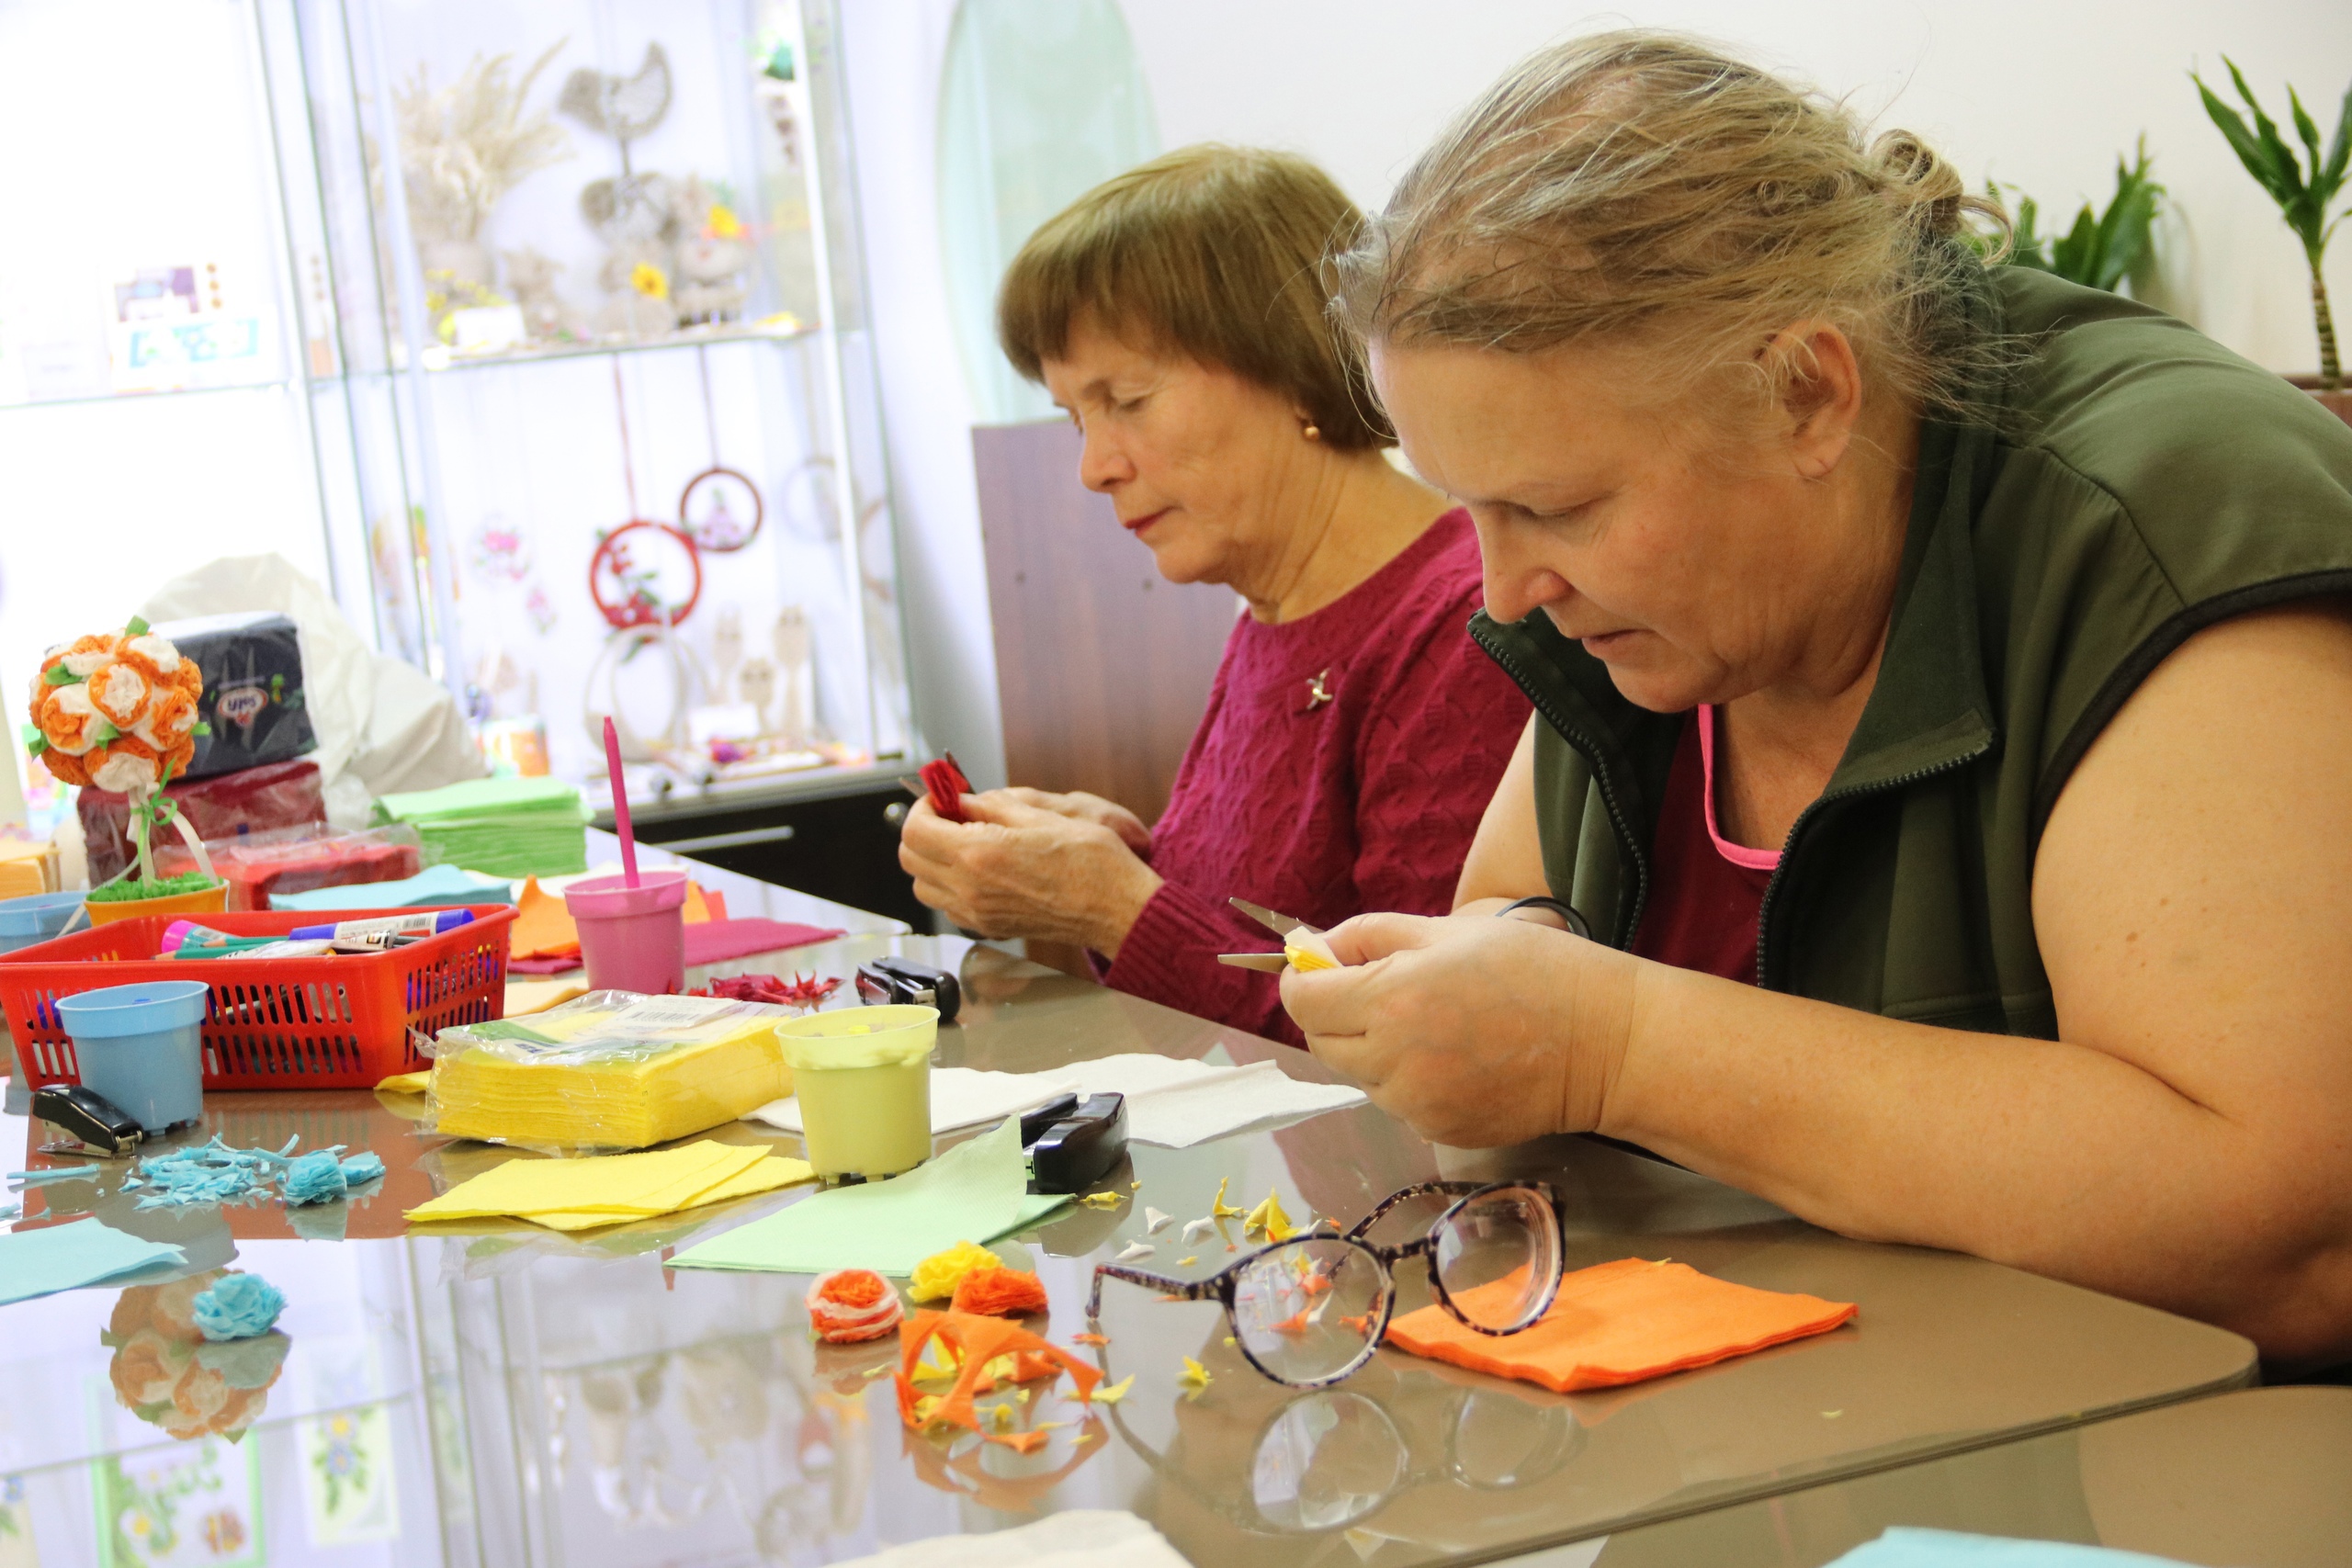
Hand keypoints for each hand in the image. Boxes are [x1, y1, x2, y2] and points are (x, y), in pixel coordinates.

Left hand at [897, 791, 1162, 955]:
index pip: (914, 830)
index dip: (922, 807)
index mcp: (978, 854)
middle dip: (922, 831)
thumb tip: (961, 799)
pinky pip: (948, 906)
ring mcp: (977, 914)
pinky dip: (950, 884)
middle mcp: (970, 889)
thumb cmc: (1092, 862)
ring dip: (932, 860)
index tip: (941, 798)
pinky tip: (980, 869)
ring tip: (965, 842)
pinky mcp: (989, 928)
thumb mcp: (1040, 815)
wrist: (1118, 909)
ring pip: (924, 886)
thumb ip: (991, 806)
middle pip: (909, 860)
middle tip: (950, 816)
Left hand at [1279, 911, 1638, 1147]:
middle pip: (1320, 1041)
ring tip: (1430, 1019)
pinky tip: (1454, 1054)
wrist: (1609, 1045)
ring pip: (1358, 1073)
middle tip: (1375, 983)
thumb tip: (1311, 947)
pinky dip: (1406, 1077)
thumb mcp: (1451, 930)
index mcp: (1393, 1001)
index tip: (1313, 961)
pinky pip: (1397, 1101)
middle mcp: (1395, 1062)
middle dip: (1332, 1010)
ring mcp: (1416, 1106)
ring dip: (1370, 1045)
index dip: (1300, 976)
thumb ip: (1370, 936)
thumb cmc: (1538, 972)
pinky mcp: (1440, 1132)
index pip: (1303, 1000)